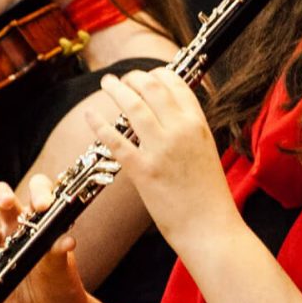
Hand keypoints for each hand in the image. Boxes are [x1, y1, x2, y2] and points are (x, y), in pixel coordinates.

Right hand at [0, 175, 89, 302]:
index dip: (39, 192)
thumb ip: (58, 254)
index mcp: (40, 222)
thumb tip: (67, 241)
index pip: (38, 192)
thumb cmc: (61, 287)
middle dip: (1, 196)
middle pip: (2, 200)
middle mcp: (17, 228)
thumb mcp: (61, 270)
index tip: (42, 206)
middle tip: (5, 203)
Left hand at [85, 68, 234, 252]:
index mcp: (198, 125)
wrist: (211, 229)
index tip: (146, 75)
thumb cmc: (209, 197)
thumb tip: (172, 118)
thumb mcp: (206, 153)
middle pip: (152, 87)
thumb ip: (190, 133)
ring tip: (106, 83)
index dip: (158, 73)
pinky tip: (90, 114)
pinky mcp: (143, 170)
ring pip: (133, 105)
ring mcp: (161, 149)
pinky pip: (115, 139)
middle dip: (133, 78)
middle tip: (122, 79)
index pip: (177, 84)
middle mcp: (181, 131)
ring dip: (115, 89)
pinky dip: (99, 123)